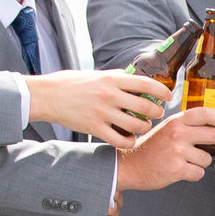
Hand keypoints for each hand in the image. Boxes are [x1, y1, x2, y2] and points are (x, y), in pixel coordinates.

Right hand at [27, 70, 169, 147]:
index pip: (146, 83)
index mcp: (112, 79)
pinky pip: (120, 140)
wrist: (47, 95)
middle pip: (146, 107)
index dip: (162, 91)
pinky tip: (129, 139)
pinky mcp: (94, 128)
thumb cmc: (71, 83)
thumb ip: (116, 78)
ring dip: (144, 128)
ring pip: (136, 125)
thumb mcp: (96, 74)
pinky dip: (129, 142)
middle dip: (156, 112)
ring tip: (143, 127)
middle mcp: (109, 95)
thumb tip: (135, 79)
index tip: (168, 96)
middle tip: (156, 114)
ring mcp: (102, 113)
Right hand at [115, 107, 214, 190]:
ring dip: (201, 163)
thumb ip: (186, 126)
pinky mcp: (177, 168)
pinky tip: (181, 171)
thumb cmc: (150, 149)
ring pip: (207, 158)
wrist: (129, 165)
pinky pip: (199, 173)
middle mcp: (178, 133)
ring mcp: (177, 151)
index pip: (206, 113)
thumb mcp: (166, 128)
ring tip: (185, 162)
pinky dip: (193, 175)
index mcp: (176, 121)